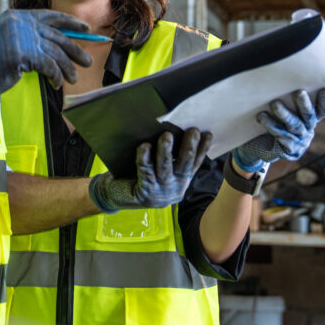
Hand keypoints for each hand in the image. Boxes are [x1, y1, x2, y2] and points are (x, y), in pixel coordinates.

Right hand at [0, 9, 92, 103]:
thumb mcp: (9, 40)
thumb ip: (29, 36)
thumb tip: (59, 43)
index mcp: (17, 16)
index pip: (49, 15)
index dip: (70, 22)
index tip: (85, 29)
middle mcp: (20, 23)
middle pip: (57, 35)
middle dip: (75, 49)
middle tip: (87, 61)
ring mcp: (22, 37)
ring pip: (56, 52)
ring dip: (67, 68)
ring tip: (73, 79)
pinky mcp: (23, 54)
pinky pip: (50, 66)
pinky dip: (56, 77)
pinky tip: (56, 84)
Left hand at [89, 128, 211, 211]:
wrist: (117, 195)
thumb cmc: (140, 175)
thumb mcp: (160, 169)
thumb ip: (170, 156)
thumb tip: (175, 129)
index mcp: (181, 181)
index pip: (195, 163)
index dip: (202, 149)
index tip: (207, 133)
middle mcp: (175, 188)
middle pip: (183, 164)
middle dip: (189, 147)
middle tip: (192, 131)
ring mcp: (160, 192)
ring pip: (164, 167)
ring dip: (166, 151)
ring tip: (167, 135)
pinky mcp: (145, 193)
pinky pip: (145, 172)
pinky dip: (144, 158)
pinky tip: (144, 146)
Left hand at [232, 88, 324, 172]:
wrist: (261, 145)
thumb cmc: (274, 118)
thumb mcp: (283, 107)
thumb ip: (287, 95)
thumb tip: (283, 68)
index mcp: (311, 117)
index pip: (323, 109)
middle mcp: (308, 128)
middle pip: (309, 115)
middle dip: (304, 104)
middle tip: (299, 92)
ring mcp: (300, 140)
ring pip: (294, 125)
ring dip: (284, 114)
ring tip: (274, 103)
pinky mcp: (290, 150)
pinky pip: (281, 137)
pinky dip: (271, 126)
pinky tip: (262, 117)